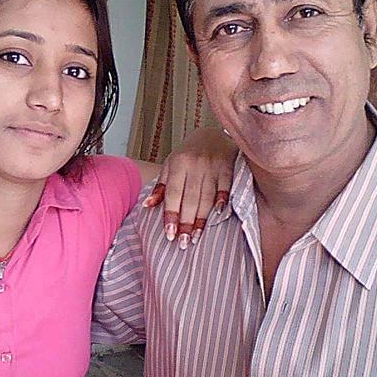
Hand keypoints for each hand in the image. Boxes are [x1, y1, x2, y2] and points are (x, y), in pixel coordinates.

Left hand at [143, 127, 235, 248]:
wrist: (211, 134)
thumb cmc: (188, 155)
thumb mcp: (170, 166)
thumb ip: (161, 187)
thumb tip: (147, 206)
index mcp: (177, 164)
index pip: (173, 194)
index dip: (171, 214)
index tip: (170, 234)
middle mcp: (194, 164)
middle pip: (190, 198)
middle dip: (186, 222)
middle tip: (183, 242)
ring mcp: (212, 165)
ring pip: (207, 196)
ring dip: (202, 218)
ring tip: (197, 237)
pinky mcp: (228, 165)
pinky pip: (225, 185)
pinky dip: (222, 199)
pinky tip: (219, 214)